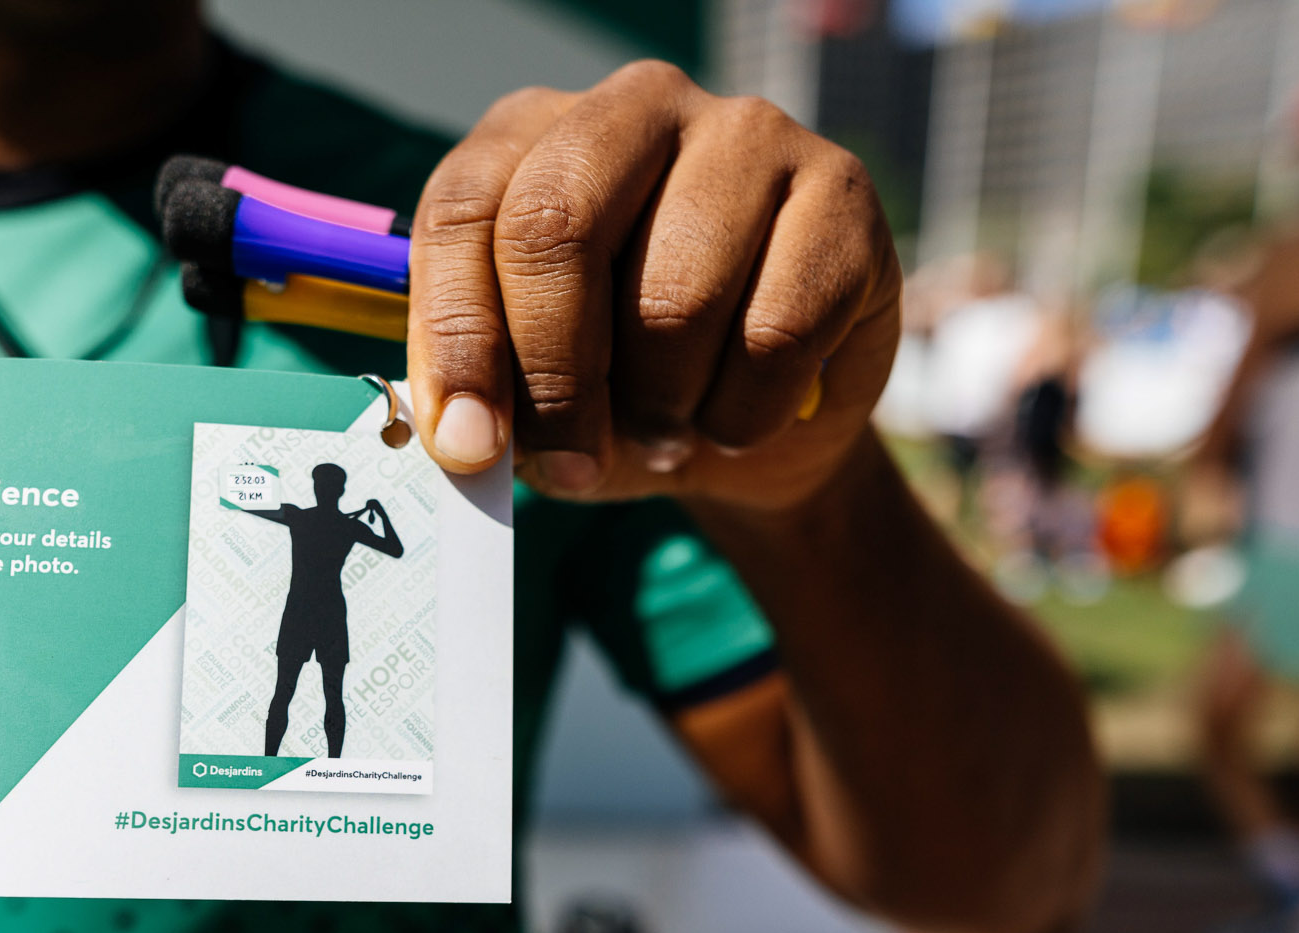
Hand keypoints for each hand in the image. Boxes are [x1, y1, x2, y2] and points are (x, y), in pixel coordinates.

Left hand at [407, 61, 901, 510]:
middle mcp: (637, 106)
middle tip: (572, 459)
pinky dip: (745, 412)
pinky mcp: (840, 194)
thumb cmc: (618, 392)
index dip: (459, 336)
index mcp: (534, 134)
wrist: (751, 426)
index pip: (464, 208)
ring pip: (673, 296)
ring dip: (660, 407)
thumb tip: (464, 437)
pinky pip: (776, 332)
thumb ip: (484, 399)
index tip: (469, 444)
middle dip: (555, 376)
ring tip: (664, 429)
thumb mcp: (530, 399)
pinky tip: (739, 415)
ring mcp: (748, 136)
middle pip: (556, 226)